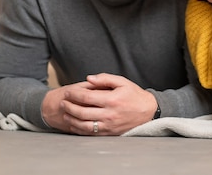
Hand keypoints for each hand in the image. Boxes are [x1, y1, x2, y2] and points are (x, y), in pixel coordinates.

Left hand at [41, 73, 157, 135]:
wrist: (148, 112)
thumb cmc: (134, 95)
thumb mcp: (122, 82)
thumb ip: (105, 78)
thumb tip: (88, 79)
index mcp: (111, 100)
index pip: (86, 97)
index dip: (74, 94)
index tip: (68, 92)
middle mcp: (109, 114)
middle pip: (82, 111)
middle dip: (69, 106)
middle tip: (62, 102)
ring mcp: (109, 125)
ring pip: (84, 125)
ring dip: (72, 119)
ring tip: (65, 113)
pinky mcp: (109, 133)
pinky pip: (90, 133)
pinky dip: (79, 129)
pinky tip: (74, 124)